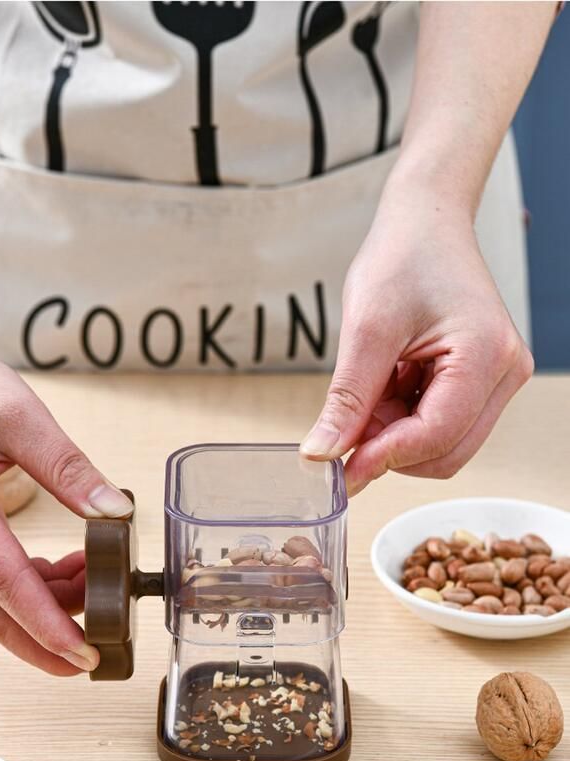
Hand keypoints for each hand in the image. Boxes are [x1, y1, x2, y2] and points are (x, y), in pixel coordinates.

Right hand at [0, 336, 133, 674]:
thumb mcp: (18, 414)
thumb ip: (68, 467)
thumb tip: (113, 512)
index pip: (5, 581)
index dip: (47, 623)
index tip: (82, 653)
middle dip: (43, 637)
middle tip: (91, 654)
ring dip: (40, 605)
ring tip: (92, 584)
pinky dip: (23, 584)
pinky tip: (62, 570)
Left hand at [300, 184, 532, 492]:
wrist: (425, 223)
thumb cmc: (404, 257)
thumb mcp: (365, 329)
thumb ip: (347, 399)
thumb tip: (323, 453)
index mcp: (485, 355)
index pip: (436, 436)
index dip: (383, 458)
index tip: (340, 470)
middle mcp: (504, 372)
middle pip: (445, 452)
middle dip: (390, 448)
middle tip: (348, 425)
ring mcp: (497, 379)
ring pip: (442, 444)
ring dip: (394, 434)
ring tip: (370, 390)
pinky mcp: (482, 380)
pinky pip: (441, 424)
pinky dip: (403, 419)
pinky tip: (386, 386)